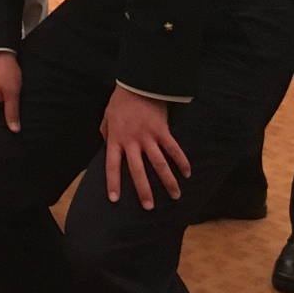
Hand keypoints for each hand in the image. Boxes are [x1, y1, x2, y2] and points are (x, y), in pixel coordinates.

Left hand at [101, 86, 190, 209]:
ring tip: (175, 196)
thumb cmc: (120, 102)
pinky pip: (174, 149)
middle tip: (149, 207)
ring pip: (159, 164)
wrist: (137, 85)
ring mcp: (148, 137)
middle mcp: (132, 142)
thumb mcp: (107, 117)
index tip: (114, 199)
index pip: (112, 165)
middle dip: (144, 191)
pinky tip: (187, 173)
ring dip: (168, 181)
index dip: (113, 182)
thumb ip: (106, 133)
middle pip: (138, 171)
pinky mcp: (163, 131)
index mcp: (116, 139)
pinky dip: (181, 162)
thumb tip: (106, 146)